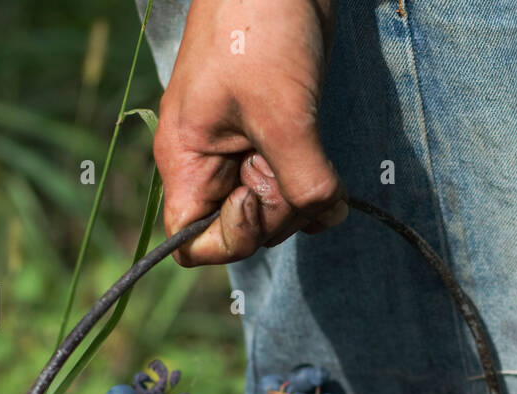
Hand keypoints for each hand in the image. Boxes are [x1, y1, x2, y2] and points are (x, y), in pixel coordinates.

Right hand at [153, 0, 347, 265]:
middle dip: (278, 210)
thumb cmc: (262, 29)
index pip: (192, 241)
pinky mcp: (276, 139)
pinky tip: (328, 163)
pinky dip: (316, 185)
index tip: (256, 200)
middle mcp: (211, 163)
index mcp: (187, 159)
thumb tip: (328, 219)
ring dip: (302, 195)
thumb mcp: (284, 115)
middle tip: (294, 158)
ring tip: (308, 144)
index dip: (229, 239)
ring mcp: (244, 152)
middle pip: (244, 230)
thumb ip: (303, 182)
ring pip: (275, 211)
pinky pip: (295, 186)